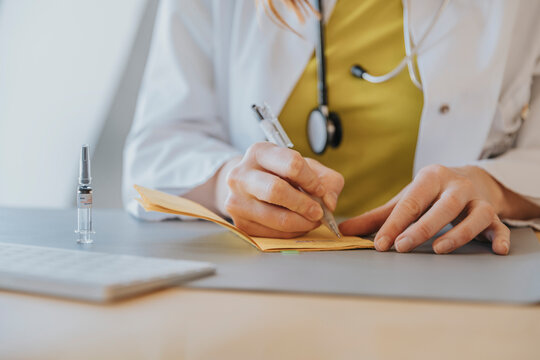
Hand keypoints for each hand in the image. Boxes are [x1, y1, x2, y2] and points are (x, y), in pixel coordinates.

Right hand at [218, 142, 343, 237]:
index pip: (291, 164)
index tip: (320, 190)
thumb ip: (327, 180)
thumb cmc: (281, 174)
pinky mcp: (240, 224)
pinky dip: (292, 232)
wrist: (248, 187)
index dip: (311, 180)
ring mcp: (237, 201)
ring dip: (302, 223)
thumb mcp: (305, 167)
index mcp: (259, 152)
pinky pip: (273, 234)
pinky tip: (297, 225)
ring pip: (277, 218)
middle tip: (318, 212)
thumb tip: (329, 203)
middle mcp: (241, 175)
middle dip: (304, 204)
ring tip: (312, 220)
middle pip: (276, 190)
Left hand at [340, 165, 510, 254]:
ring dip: (458, 234)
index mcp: (430, 178)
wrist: (470, 180)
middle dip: (421, 227)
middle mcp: (456, 186)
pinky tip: (497, 250)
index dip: (394, 224)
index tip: (380, 244)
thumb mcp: (405, 200)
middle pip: (441, 207)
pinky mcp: (494, 214)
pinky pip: (499, 226)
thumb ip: (376, 217)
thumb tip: (344, 231)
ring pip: (473, 216)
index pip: (410, 203)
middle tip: (402, 246)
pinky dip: (500, 237)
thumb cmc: (430, 194)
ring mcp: (477, 200)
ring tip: (440, 249)